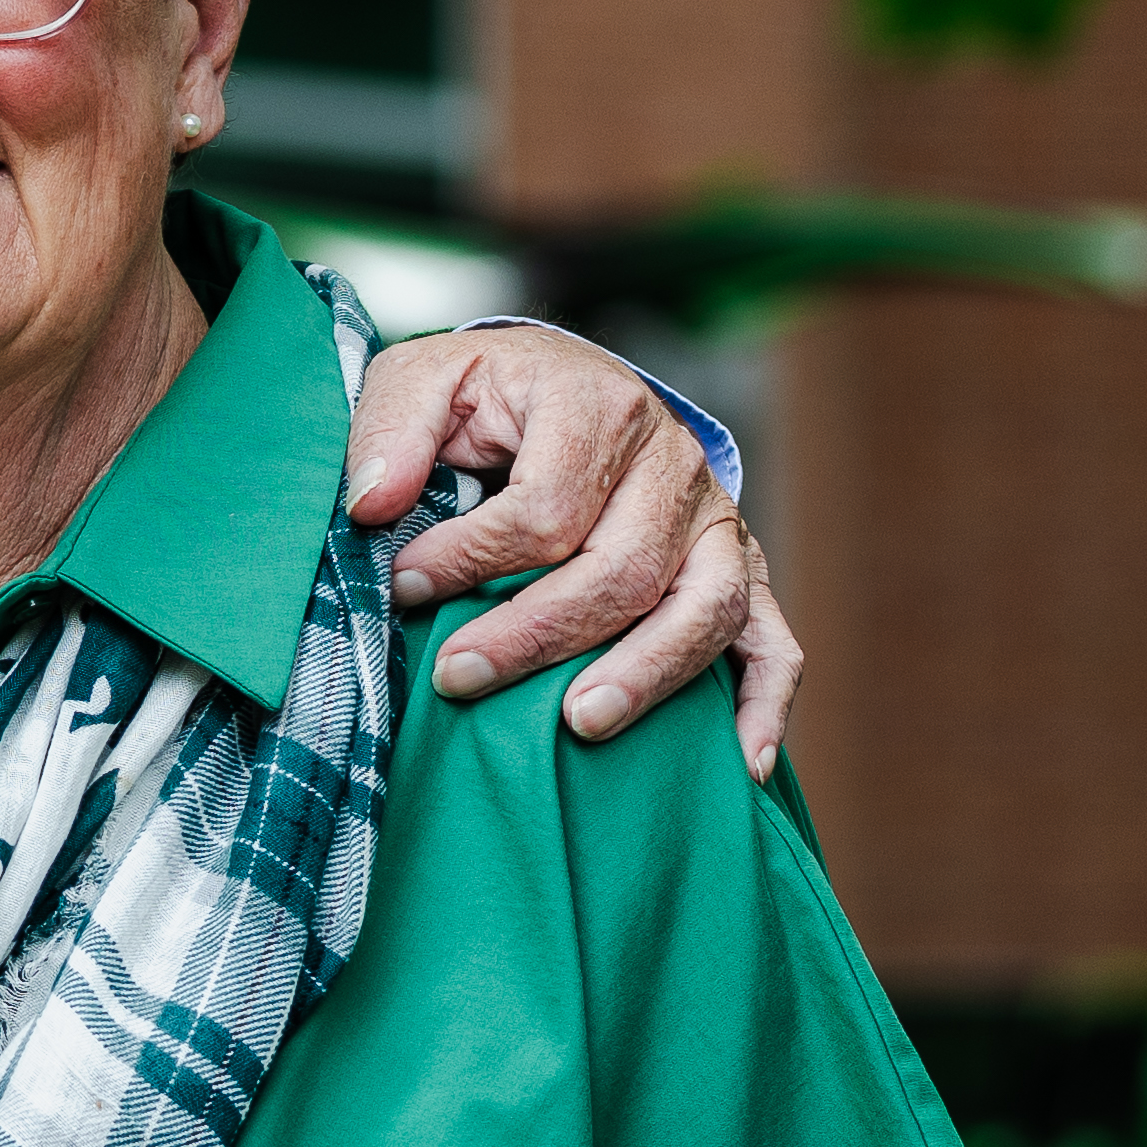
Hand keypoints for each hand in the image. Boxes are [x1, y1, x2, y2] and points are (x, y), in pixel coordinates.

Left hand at [345, 330, 796, 763]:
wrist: (567, 385)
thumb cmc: (491, 396)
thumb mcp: (426, 382)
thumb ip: (392, 431)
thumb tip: (373, 503)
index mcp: (599, 406)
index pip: (544, 509)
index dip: (468, 559)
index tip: (403, 587)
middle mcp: (674, 462)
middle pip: (621, 570)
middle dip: (534, 636)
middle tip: (457, 678)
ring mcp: (717, 520)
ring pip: (703, 610)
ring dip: (643, 675)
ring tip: (578, 724)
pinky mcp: (741, 568)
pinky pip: (773, 642)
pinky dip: (764, 704)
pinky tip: (740, 765)